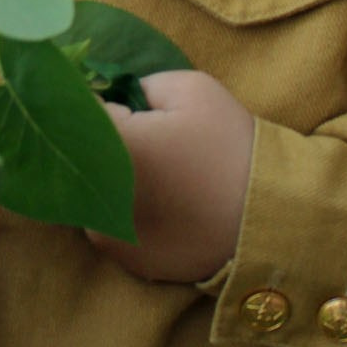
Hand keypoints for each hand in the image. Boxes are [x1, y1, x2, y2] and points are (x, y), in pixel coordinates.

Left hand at [87, 70, 255, 283]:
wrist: (270, 217)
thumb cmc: (230, 146)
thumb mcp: (190, 89)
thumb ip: (137, 86)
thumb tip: (110, 99)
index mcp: (109, 147)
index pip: (76, 110)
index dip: (98, 102)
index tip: (121, 102)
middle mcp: (95, 196)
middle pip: (75, 157)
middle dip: (98, 142)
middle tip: (143, 137)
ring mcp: (107, 236)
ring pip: (90, 195)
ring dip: (108, 181)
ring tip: (157, 175)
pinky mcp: (126, 261)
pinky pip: (112, 227)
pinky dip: (126, 214)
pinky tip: (163, 207)